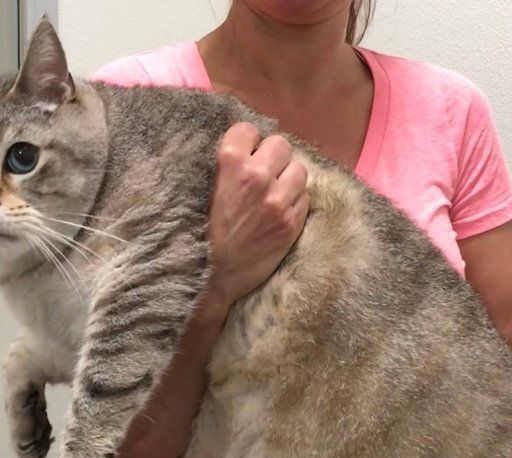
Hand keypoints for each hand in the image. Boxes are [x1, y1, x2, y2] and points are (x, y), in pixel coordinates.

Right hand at [205, 121, 308, 309]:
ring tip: (276, 194)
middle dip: (274, 157)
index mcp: (229, 163)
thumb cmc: (207, 232)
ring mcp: (278, 200)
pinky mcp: (292, 221)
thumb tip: (251, 145)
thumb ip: (229, 164)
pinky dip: (295, 202)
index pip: (248, 130)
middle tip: (266, 174)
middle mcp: (256, 176)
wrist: (216, 274)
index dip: (247, 143)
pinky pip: (305, 197)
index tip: (245, 156)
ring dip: (289, 179)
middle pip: (281, 144)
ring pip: (299, 169)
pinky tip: (280, 213)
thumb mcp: (209, 189)